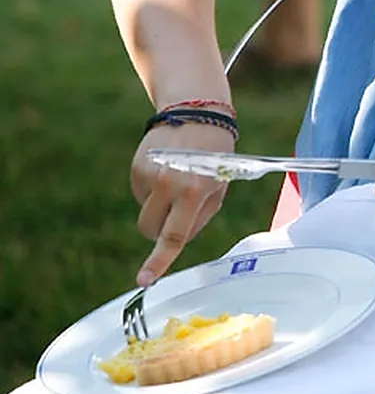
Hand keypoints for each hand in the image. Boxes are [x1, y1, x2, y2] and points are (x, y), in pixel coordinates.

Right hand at [131, 122, 234, 285]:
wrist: (196, 114)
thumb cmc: (216, 154)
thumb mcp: (220, 186)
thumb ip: (201, 216)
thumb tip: (178, 240)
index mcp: (194, 190)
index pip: (173, 235)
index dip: (159, 261)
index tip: (144, 280)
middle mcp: (168, 183)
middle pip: (149, 229)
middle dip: (159, 232)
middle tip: (176, 216)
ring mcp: (149, 175)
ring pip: (146, 211)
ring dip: (159, 206)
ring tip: (180, 179)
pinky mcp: (136, 167)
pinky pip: (141, 194)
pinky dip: (153, 190)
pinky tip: (168, 170)